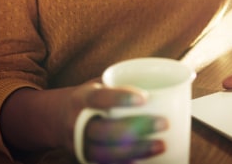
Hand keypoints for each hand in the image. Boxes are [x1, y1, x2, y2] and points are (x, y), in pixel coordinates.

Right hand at [0, 82, 168, 163]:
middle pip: (106, 130)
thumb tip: (176, 76)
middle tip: (164, 123)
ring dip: (136, 150)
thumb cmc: (91, 97)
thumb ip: (126, 82)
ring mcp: (80, 145)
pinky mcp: (85, 159)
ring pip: (107, 152)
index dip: (120, 98)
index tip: (145, 97)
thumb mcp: (100, 83)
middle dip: (137, 128)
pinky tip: (144, 163)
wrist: (56, 118)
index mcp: (82, 99)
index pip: (99, 98)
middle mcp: (78, 123)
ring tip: (161, 145)